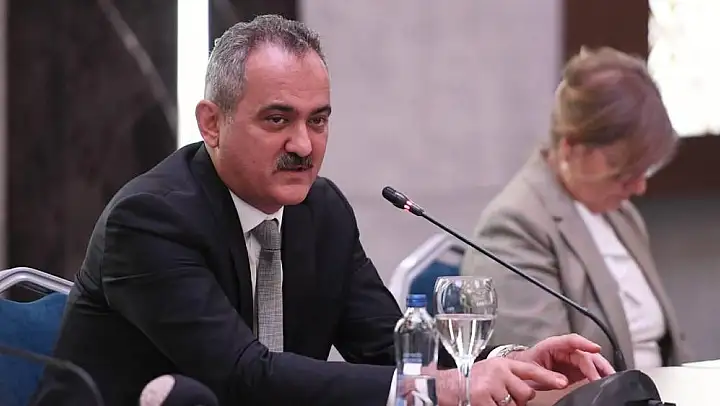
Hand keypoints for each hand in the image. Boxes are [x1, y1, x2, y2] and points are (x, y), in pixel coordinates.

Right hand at [435, 357, 569, 405]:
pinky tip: (484, 403)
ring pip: (514, 405)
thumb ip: (510, 378)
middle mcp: (498, 371)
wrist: (445, 385)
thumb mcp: (492, 372)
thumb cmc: (470, 381)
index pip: (530, 369)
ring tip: (490, 400)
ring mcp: (491, 385)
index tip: (563, 382)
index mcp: (502, 363)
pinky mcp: (483, 398)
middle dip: (518, 399)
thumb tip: (530, 390)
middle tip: (500, 397)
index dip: (548, 377)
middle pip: (526, 392)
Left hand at [506, 334, 614, 389]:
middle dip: (596, 364)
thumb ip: (548, 374)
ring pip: (591, 361)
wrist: (520, 370)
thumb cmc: (525, 364)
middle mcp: (565, 350)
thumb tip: (564, 381)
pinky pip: (590, 370)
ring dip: (602, 369)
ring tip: (611, 379)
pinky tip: (605, 381)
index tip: (596, 348)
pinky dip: (599, 375)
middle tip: (604, 377)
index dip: (585, 343)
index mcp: (553, 345)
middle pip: (585, 354)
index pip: (572, 340)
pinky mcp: (575, 370)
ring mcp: (572, 359)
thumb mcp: (532, 369)